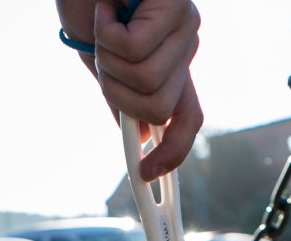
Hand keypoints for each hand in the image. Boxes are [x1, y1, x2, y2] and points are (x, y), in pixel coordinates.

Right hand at [58, 0, 203, 180]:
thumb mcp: (102, 57)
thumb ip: (121, 95)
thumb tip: (135, 139)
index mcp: (172, 65)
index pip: (188, 120)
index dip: (172, 153)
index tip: (145, 173)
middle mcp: (186, 48)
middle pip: (157, 109)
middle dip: (116, 90)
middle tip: (103, 53)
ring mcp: (186, 26)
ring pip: (146, 81)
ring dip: (108, 56)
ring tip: (106, 22)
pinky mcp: (176, 5)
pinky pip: (136, 48)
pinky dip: (107, 29)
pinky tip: (110, 4)